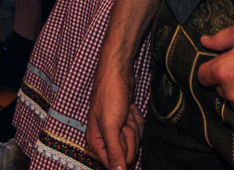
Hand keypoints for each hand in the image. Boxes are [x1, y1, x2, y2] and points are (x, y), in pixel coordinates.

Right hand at [87, 54, 141, 168]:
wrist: (118, 71)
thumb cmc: (109, 95)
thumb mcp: (110, 126)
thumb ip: (114, 152)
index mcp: (95, 141)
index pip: (113, 164)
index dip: (122, 153)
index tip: (121, 135)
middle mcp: (105, 137)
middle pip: (126, 152)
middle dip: (129, 135)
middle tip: (123, 120)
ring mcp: (116, 129)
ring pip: (134, 140)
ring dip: (133, 125)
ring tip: (125, 111)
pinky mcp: (126, 121)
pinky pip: (138, 128)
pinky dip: (137, 117)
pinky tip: (130, 108)